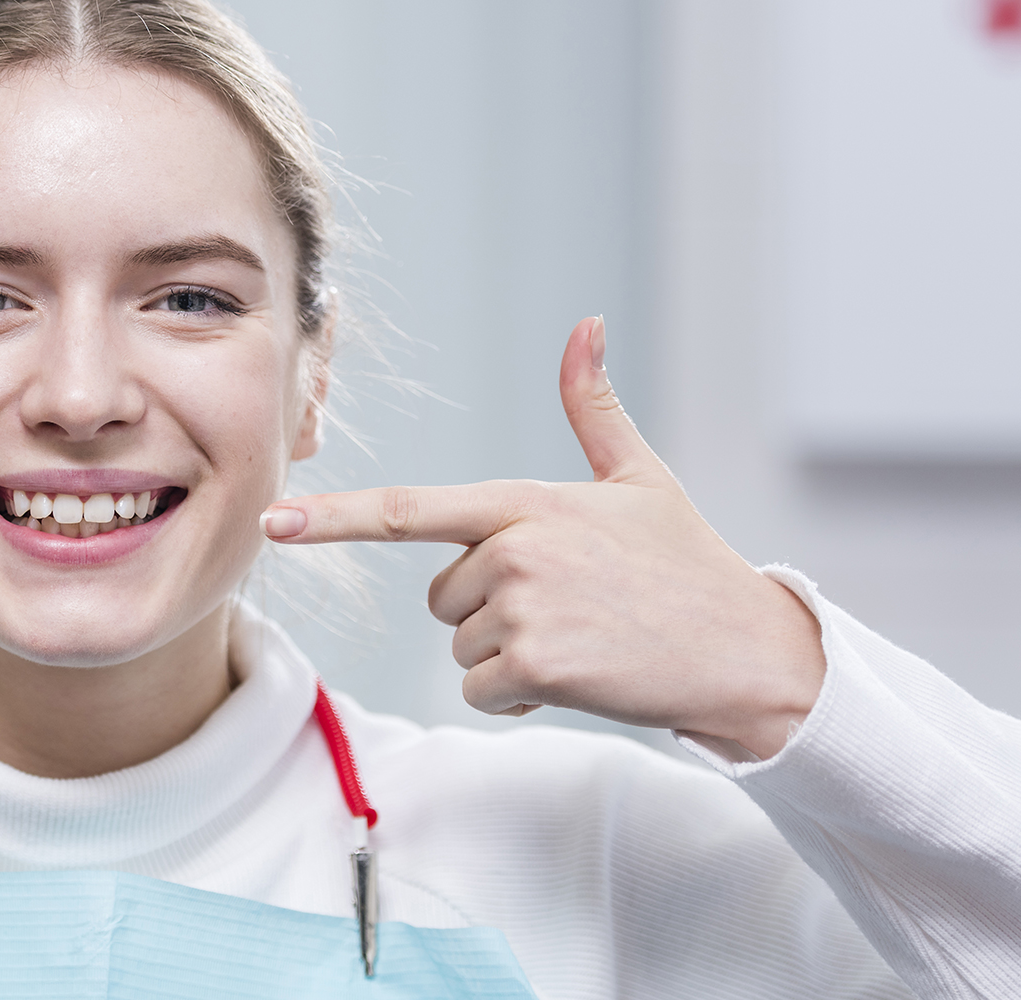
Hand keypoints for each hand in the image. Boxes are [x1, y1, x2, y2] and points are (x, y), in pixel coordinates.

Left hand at [261, 317, 821, 759]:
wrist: (745, 651)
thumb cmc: (686, 564)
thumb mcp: (639, 478)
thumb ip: (593, 408)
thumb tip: (586, 325)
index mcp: (524, 503)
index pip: (409, 510)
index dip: (336, 516)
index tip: (275, 523)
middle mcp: (513, 549)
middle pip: (442, 597)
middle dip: (490, 611)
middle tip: (568, 607)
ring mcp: (522, 609)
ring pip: (461, 646)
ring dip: (507, 656)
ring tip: (580, 638)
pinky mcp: (534, 667)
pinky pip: (480, 689)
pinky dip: (517, 695)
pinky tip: (576, 677)